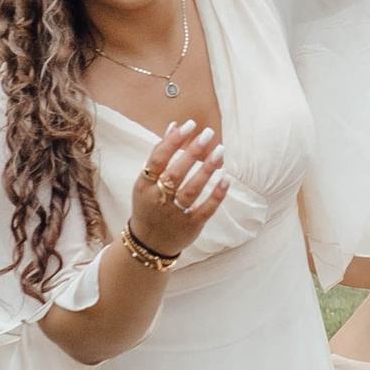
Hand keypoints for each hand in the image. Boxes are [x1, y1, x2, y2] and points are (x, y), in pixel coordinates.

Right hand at [124, 119, 228, 260]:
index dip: (173, 142)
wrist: (148, 244)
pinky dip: (217, 195)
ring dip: (207, 170)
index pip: (157, 160)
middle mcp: (157, 200)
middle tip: (209, 133)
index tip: (189, 125)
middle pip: (175, 174)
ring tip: (220, 151)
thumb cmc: (149, 204)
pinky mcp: (190, 226)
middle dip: (192, 152)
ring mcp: (174, 214)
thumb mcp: (146, 182)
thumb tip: (175, 126)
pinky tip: (226, 179)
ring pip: (191, 191)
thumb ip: (160, 155)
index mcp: (144, 186)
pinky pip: (205, 209)